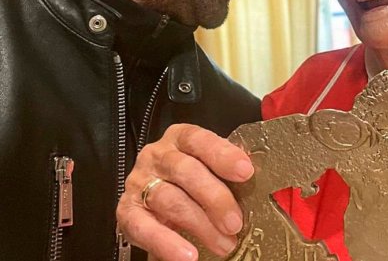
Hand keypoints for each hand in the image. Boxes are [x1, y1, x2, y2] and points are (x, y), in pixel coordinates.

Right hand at [116, 124, 253, 260]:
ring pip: (169, 200)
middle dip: (215, 198)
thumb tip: (261, 187)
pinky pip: (142, 226)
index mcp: (181, 138)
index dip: (223, 154)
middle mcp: (157, 155)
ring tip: (223, 244)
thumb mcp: (212, 171)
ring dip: (199, 225)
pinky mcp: (126, 210)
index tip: (246, 171)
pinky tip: (187, 255)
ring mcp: (140, 181)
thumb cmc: (195, 182)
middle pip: (185, 171)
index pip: (199, 139)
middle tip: (235, 223)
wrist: (163, 200)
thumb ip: (228, 173)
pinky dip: (166, 242)